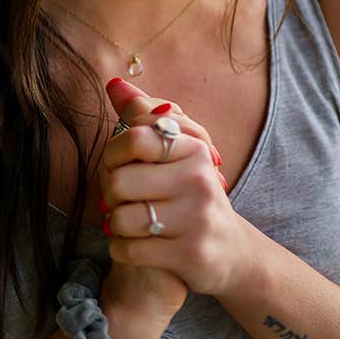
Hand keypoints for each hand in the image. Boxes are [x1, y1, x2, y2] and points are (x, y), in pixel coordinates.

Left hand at [100, 77, 246, 297]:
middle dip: (111, 194)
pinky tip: (134, 244)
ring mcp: (197, 218)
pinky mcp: (190, 254)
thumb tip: (114, 84)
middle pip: (120, 181)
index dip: (113, 153)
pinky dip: (121, 248)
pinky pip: (128, 249)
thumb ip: (143, 116)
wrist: (229, 250)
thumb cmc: (191, 193)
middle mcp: (199, 179)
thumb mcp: (175, 151)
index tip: (117, 164)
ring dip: (115, 224)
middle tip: (122, 200)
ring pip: (121, 218)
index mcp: (194, 148)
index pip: (135, 138)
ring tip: (128, 222)